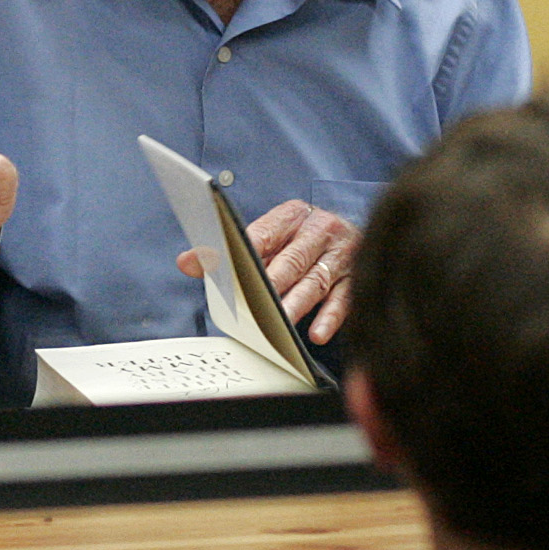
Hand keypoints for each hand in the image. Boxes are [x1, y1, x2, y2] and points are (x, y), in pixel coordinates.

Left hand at [178, 198, 358, 344]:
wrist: (362, 227)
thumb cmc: (302, 239)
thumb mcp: (270, 237)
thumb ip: (228, 252)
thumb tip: (187, 262)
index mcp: (291, 215)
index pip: (263, 234)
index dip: (245, 253)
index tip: (231, 272)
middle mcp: (319, 229)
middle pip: (292, 260)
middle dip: (273, 284)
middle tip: (258, 306)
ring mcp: (341, 253)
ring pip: (315, 282)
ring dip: (298, 305)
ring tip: (281, 326)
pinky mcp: (356, 277)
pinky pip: (343, 299)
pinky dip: (330, 318)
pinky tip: (317, 334)